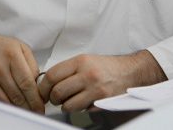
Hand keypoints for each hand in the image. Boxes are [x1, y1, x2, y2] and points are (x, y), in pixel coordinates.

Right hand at [0, 25, 44, 112]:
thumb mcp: (19, 47)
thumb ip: (32, 65)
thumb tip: (38, 85)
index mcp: (11, 54)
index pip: (27, 83)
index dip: (36, 99)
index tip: (40, 107)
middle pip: (17, 96)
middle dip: (28, 107)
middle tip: (34, 111)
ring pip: (6, 103)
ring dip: (16, 109)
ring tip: (22, 108)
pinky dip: (2, 108)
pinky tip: (8, 106)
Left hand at [38, 50, 165, 111]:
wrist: (129, 72)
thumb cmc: (106, 67)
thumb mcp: (85, 60)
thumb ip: (67, 69)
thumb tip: (47, 81)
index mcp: (80, 62)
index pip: (52, 76)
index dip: (43, 87)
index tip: (43, 91)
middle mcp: (88, 75)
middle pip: (58, 92)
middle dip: (53, 98)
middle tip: (55, 98)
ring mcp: (96, 90)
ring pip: (68, 105)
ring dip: (65, 106)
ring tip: (70, 101)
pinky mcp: (102, 103)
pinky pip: (82, 111)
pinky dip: (80, 109)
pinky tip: (85, 102)